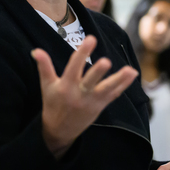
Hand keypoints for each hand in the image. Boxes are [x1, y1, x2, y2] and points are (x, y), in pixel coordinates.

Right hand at [33, 35, 137, 158]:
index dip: (82, 53)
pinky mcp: (100, 106)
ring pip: (106, 89)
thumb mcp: (46, 85)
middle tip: (106, 61)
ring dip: (119, 80)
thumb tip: (36, 50)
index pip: (74, 67)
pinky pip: (113, 95)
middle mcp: (79, 94)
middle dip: (98, 71)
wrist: (59, 130)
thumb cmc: (53, 103)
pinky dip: (123, 85)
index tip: (90, 39)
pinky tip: (133, 73)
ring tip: (130, 70)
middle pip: (90, 81)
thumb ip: (44, 66)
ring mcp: (91, 101)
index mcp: (65, 86)